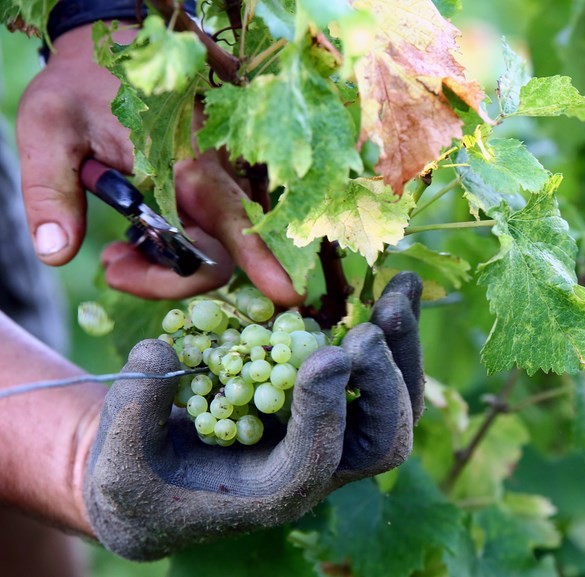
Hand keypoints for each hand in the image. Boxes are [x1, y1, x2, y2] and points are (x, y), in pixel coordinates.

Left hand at [16, 23, 299, 304]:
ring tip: (112, 258)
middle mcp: (210, 176)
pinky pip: (201, 235)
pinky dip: (168, 252)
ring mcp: (211, 183)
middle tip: (110, 270)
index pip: (233, 219)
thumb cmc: (82, 84)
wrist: (111, 50)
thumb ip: (51, 189)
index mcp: (184, 161)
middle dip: (169, 280)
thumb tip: (57, 252)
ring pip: (209, 250)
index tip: (287, 295)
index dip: (262, 260)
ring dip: (165, 268)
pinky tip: (130, 243)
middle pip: (216, 254)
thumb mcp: (49, 127)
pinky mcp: (202, 189)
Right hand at [84, 273, 423, 559]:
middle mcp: (319, 465)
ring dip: (401, 348)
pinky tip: (393, 287)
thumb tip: (161, 350)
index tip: (327, 356)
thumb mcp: (117, 458)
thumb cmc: (140, 477)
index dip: (325, 410)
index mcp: (273, 493)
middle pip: (383, 439)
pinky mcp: (332, 401)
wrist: (163, 479)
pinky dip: (390, 331)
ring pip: (395, 404)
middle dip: (384, 381)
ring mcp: (333, 432)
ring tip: (401, 288)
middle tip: (373, 328)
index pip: (316, 459)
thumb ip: (133, 412)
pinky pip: (379, 372)